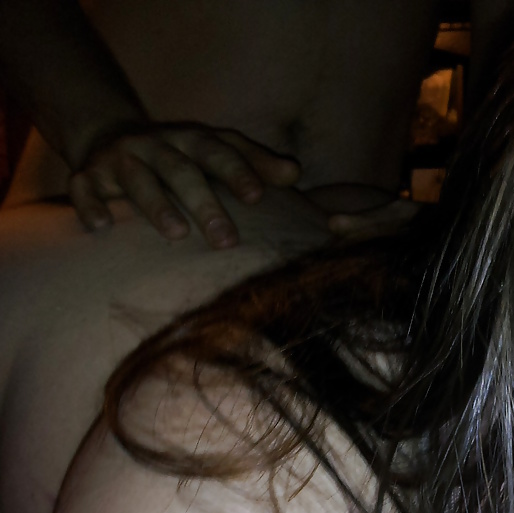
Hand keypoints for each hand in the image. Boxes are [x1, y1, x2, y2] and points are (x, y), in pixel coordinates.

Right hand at [68, 123, 300, 246]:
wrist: (111, 138)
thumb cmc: (181, 158)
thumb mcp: (216, 152)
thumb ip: (255, 162)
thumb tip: (295, 173)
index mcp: (191, 141)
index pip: (219, 151)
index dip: (239, 170)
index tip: (259, 197)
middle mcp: (157, 145)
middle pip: (182, 170)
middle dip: (205, 202)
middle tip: (227, 240)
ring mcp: (121, 158)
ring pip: (138, 179)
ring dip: (157, 205)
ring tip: (176, 234)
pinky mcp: (89, 174)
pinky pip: (85, 187)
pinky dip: (91, 205)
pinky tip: (102, 227)